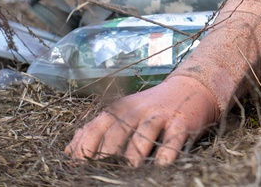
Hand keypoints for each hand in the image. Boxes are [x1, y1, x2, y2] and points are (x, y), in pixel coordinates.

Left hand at [66, 73, 219, 165]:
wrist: (192, 87)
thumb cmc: (150, 108)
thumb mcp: (123, 112)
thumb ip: (96, 129)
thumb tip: (67, 152)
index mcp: (120, 108)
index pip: (97, 126)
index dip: (84, 147)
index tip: (76, 167)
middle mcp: (138, 110)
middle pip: (117, 130)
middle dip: (106, 153)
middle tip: (99, 173)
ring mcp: (160, 115)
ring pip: (143, 134)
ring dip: (134, 154)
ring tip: (129, 171)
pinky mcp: (182, 123)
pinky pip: (172, 141)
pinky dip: (165, 155)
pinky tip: (160, 167)